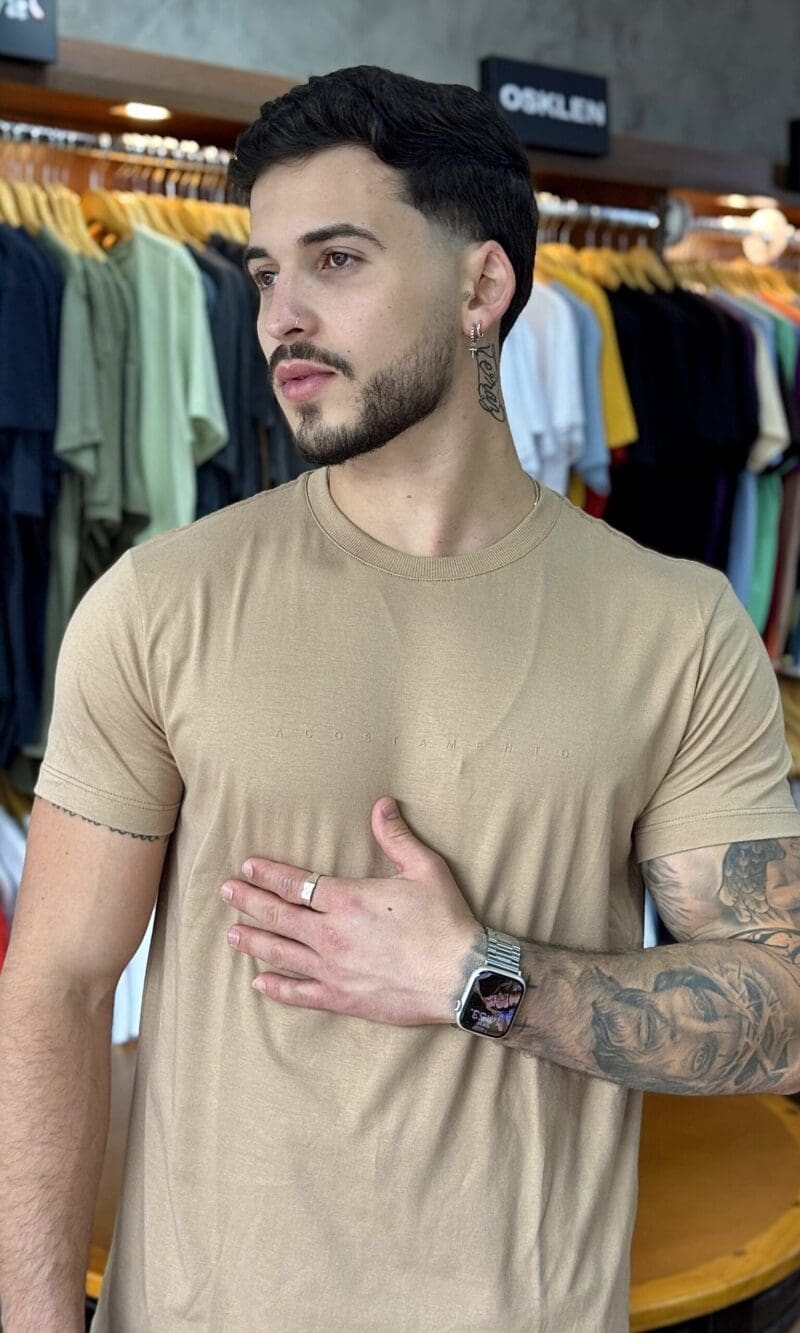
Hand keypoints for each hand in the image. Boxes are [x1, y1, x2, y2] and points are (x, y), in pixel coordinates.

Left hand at [220, 797, 485, 1026]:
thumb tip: (381, 804)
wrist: (462, 977)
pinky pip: (300, 993)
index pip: (296, 883)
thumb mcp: (425, 869)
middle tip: (226, 892)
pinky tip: (259, 983)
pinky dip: (277, 988)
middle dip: (249, 902)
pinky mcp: (342, 998)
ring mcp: (333, 969)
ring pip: (281, 952)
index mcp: (347, 900)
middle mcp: (331, 934)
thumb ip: (396, 837)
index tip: (248, 865)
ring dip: (254, 941)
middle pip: (279, 915)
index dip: (269, 873)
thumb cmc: (446, 921)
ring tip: (231, 933)